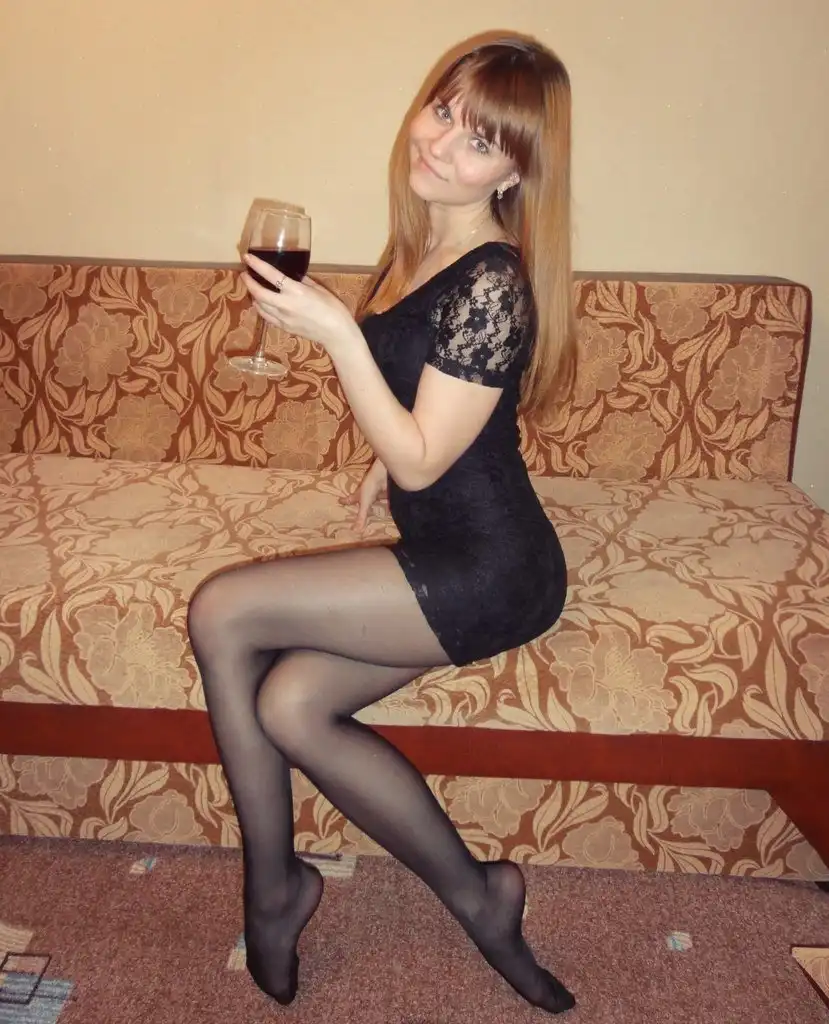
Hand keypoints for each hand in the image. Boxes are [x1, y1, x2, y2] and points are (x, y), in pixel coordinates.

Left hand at [242, 252, 359, 351]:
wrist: (336, 333)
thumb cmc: (333, 308)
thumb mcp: (318, 289)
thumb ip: (302, 281)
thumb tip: (292, 276)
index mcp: (295, 291)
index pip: (271, 275)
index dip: (257, 265)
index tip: (247, 257)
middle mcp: (285, 304)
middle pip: (258, 292)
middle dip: (248, 282)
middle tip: (245, 274)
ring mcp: (283, 318)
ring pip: (259, 306)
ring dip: (253, 295)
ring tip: (253, 288)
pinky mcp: (284, 328)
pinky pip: (266, 317)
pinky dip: (261, 308)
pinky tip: (261, 303)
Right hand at [339, 459, 387, 532]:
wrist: (383, 474)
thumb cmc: (370, 486)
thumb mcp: (364, 503)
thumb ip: (361, 516)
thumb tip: (355, 531)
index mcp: (360, 494)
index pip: (351, 499)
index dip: (346, 501)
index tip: (339, 501)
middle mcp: (368, 492)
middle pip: (364, 499)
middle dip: (362, 504)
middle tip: (359, 508)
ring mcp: (377, 491)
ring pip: (376, 499)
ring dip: (376, 503)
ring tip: (377, 510)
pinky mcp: (387, 491)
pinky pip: (387, 499)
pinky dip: (388, 503)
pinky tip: (392, 508)